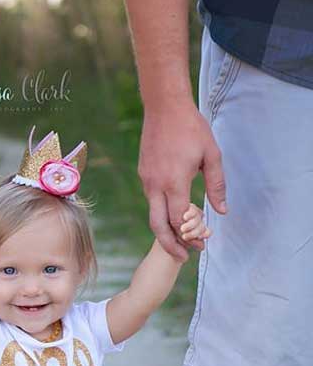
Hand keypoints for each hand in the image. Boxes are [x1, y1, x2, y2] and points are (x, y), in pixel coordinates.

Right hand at [139, 100, 225, 261]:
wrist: (163, 106)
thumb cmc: (191, 128)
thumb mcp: (212, 156)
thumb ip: (217, 186)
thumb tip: (222, 212)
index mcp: (174, 182)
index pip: (180, 220)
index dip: (190, 237)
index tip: (201, 245)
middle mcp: (155, 185)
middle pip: (158, 226)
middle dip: (170, 246)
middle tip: (182, 258)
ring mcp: (146, 180)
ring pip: (153, 215)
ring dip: (165, 231)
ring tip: (180, 241)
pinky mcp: (143, 175)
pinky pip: (152, 200)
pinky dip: (162, 214)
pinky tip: (174, 215)